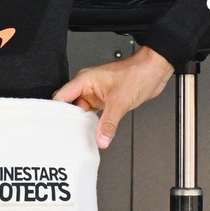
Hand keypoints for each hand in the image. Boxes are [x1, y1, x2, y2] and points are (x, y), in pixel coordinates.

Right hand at [52, 45, 174, 148]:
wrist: (153, 71)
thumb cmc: (136, 74)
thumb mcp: (120, 102)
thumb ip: (108, 123)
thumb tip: (101, 139)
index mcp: (84, 80)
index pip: (61, 96)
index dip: (56, 111)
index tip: (55, 124)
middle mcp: (88, 86)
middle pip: (70, 105)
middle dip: (69, 119)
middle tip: (68, 134)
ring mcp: (96, 93)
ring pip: (82, 111)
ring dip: (83, 122)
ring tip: (81, 135)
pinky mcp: (105, 99)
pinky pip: (94, 113)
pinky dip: (94, 122)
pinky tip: (95, 131)